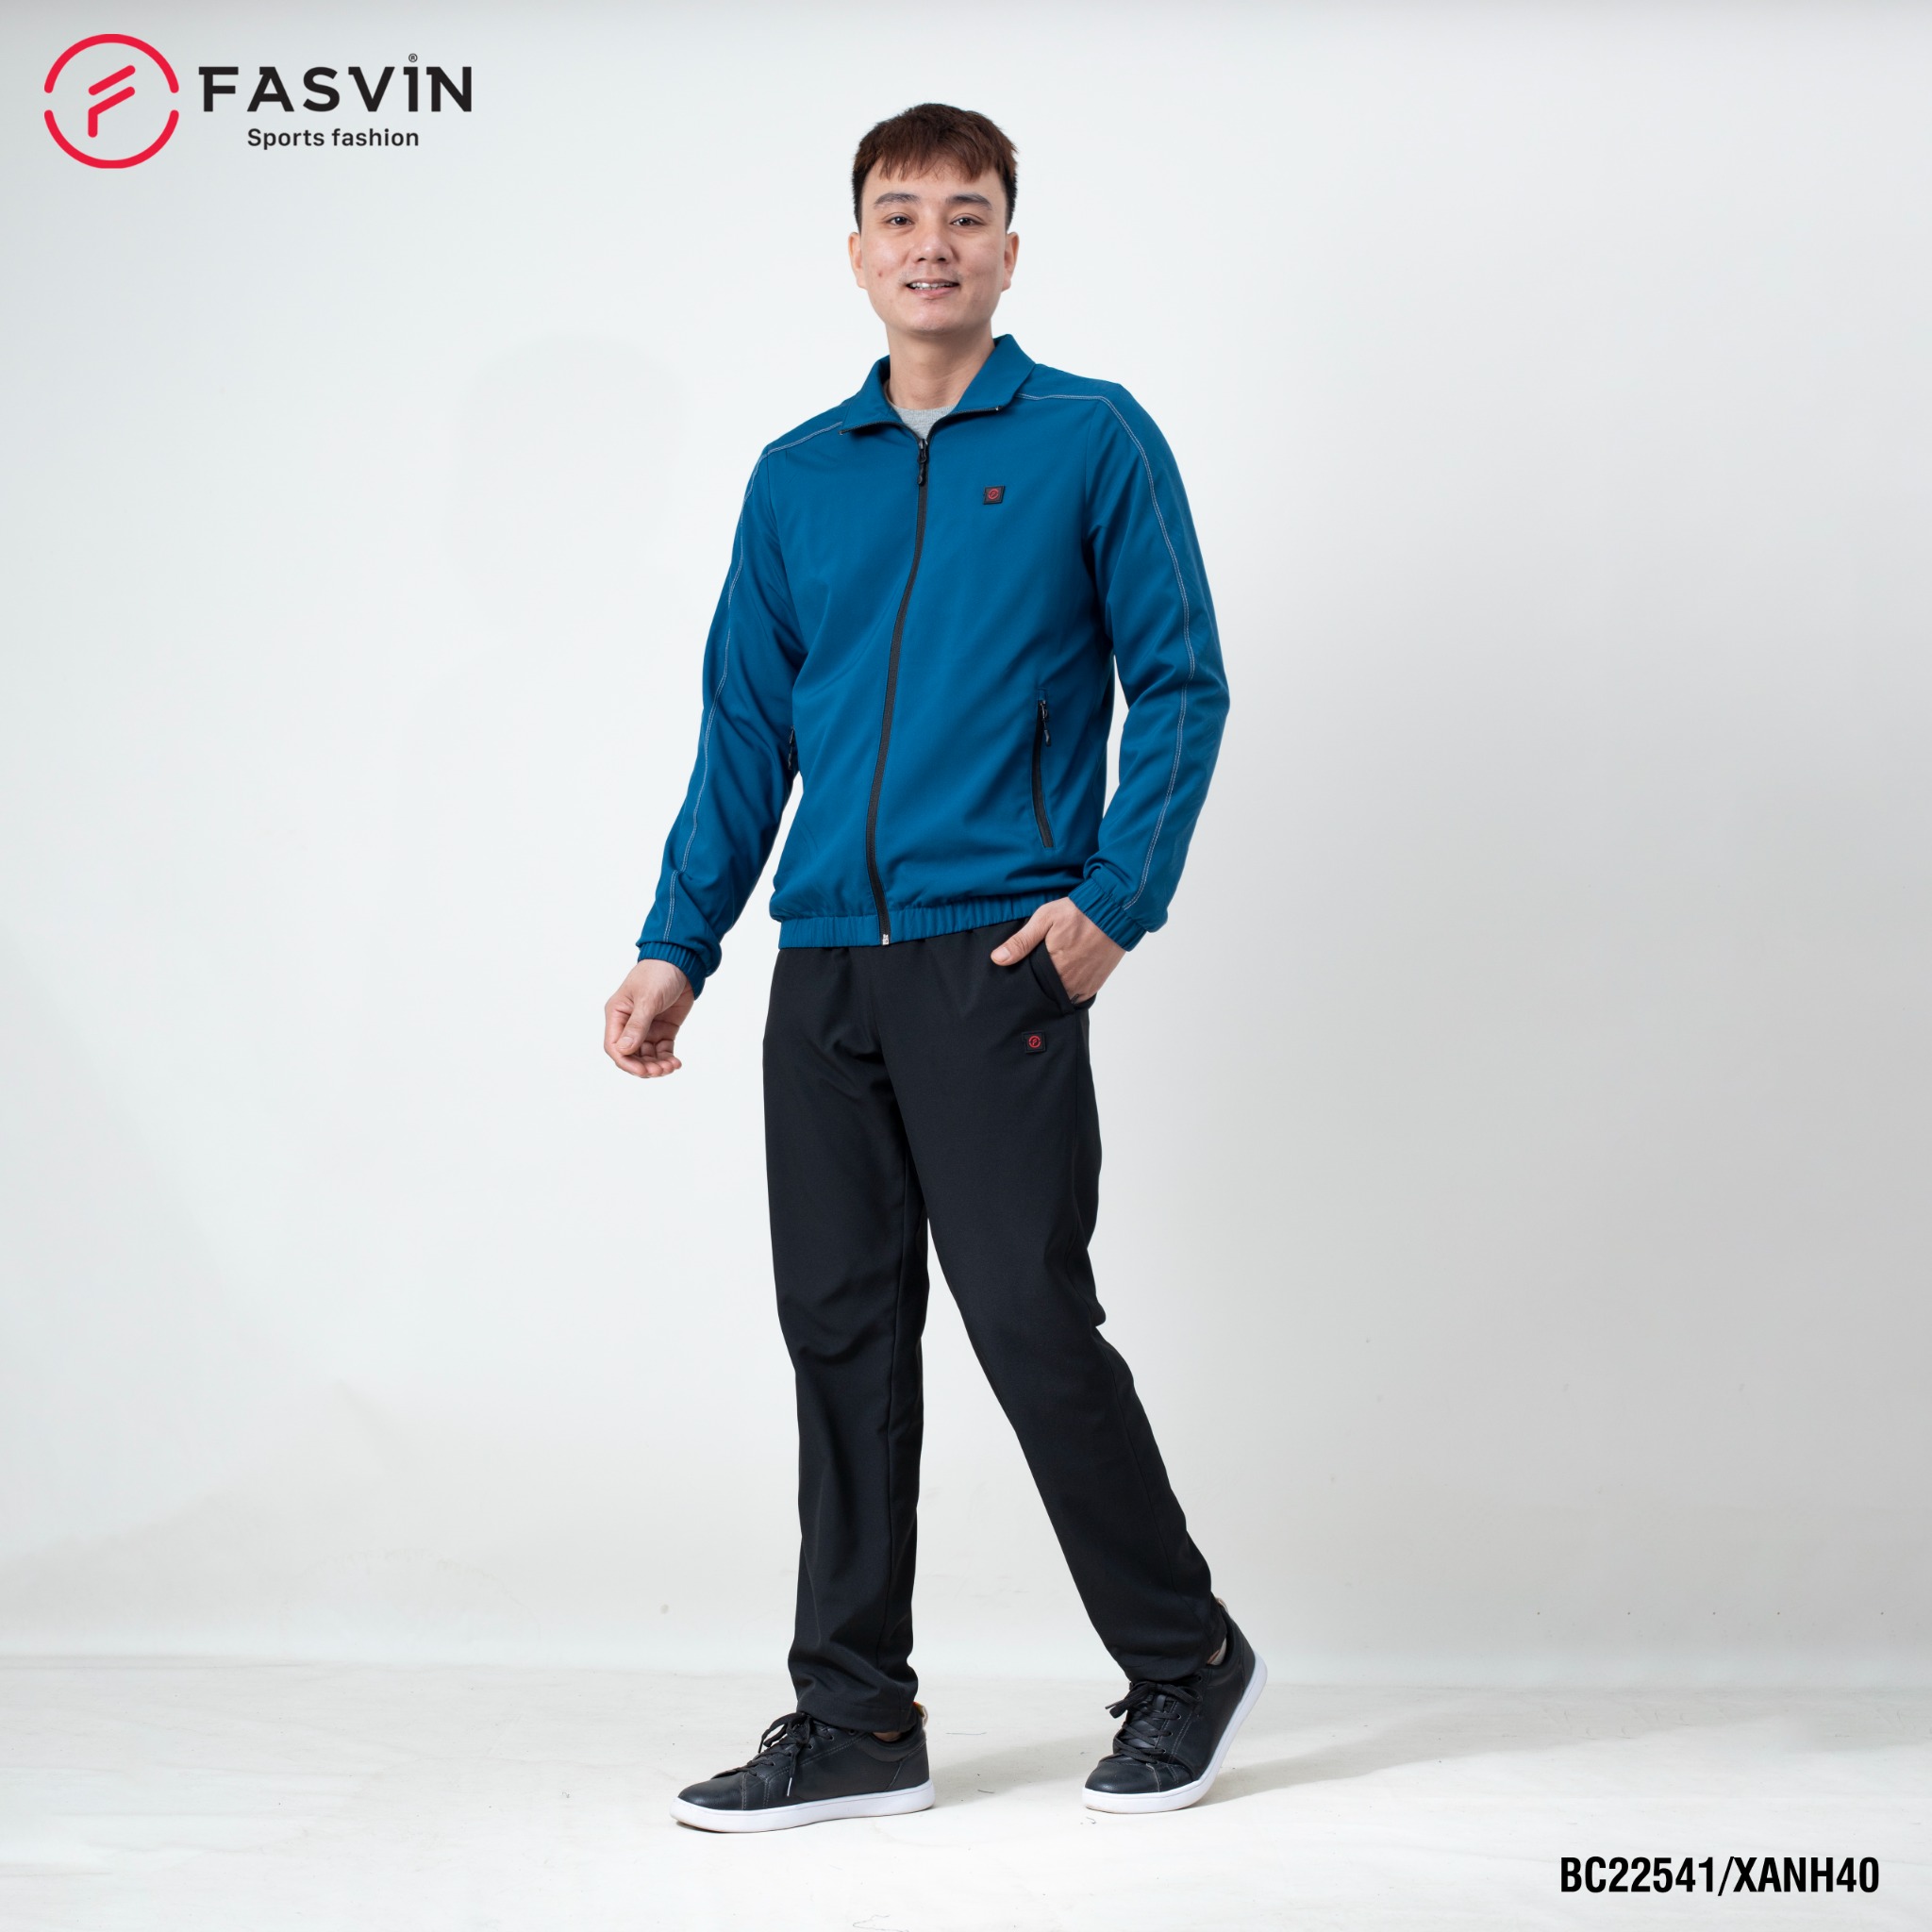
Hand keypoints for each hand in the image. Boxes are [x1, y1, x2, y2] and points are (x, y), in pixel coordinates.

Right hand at [604, 959, 694, 1078]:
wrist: (682, 961)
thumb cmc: (658, 973)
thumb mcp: (647, 999)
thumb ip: (637, 1026)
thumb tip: (624, 1051)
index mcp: (617, 1014)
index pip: (615, 1046)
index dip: (626, 1062)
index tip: (642, 1071)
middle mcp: (629, 1023)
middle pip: (631, 1055)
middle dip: (644, 1066)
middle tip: (661, 1070)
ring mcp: (647, 1027)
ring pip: (647, 1056)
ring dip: (657, 1065)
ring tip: (671, 1066)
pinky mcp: (663, 1029)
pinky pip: (662, 1050)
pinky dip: (667, 1058)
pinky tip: (676, 1062)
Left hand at [990, 899, 1123, 1001]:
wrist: (1115, 911)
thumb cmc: (1078, 913)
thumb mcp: (1044, 919)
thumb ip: (1021, 941)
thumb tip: (997, 959)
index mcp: (1053, 968)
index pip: (1032, 988)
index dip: (1024, 987)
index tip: (1018, 985)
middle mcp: (1069, 981)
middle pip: (1047, 995)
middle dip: (1039, 990)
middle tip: (1032, 983)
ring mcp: (1084, 984)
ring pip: (1063, 998)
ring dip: (1054, 992)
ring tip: (1047, 982)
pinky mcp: (1096, 983)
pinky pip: (1079, 996)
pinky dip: (1070, 992)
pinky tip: (1064, 981)